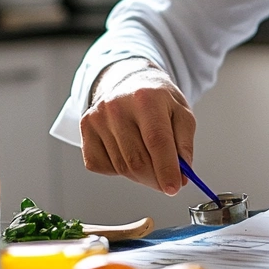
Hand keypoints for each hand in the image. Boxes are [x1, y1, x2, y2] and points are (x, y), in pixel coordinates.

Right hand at [80, 58, 195, 195]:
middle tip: (166, 182)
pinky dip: (118, 169)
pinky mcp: (85, 128)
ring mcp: (97, 118)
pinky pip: (102, 165)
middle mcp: (117, 107)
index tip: (174, 188)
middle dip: (155, 178)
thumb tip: (182, 176)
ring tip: (149, 160)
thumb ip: (184, 145)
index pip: (157, 141)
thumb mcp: (181, 113)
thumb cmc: (157, 99)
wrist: (128, 81)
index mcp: (146, 98)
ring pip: (121, 167)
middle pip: (137, 160)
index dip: (166, 169)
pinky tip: (127, 151)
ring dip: (140, 175)